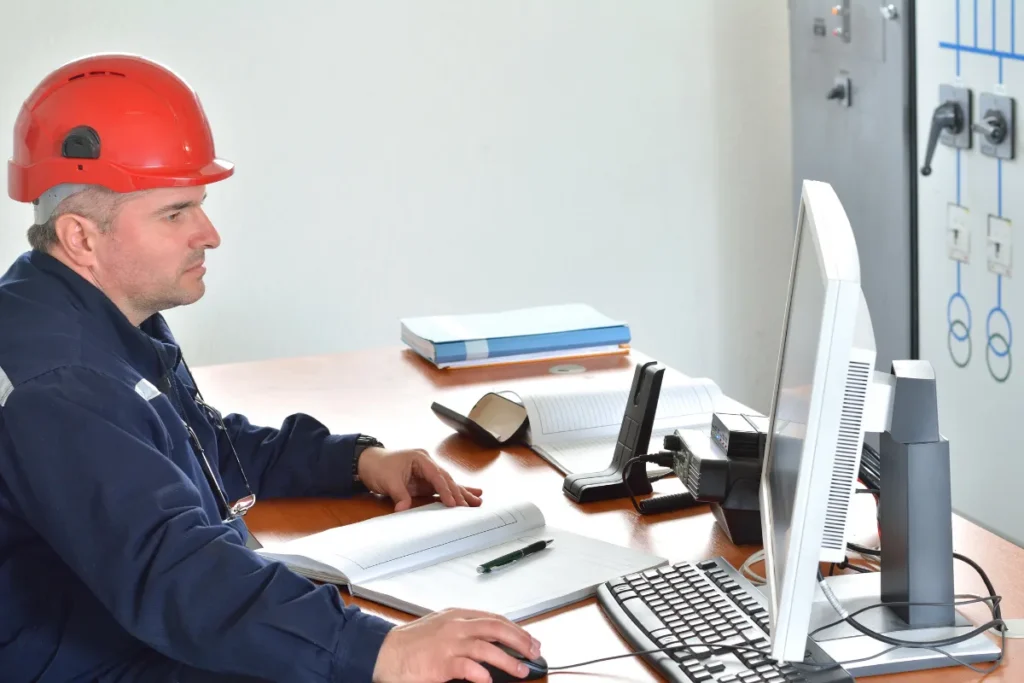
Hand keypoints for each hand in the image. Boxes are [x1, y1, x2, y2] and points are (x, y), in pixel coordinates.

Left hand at [357, 447, 482, 510]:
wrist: (367, 462)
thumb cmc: (378, 466)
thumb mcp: (388, 481)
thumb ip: (399, 495)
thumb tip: (403, 509)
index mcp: (421, 458)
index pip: (437, 476)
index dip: (445, 490)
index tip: (452, 503)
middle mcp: (427, 463)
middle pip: (447, 479)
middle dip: (459, 492)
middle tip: (471, 505)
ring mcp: (427, 472)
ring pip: (447, 483)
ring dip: (461, 493)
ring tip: (478, 501)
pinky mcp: (425, 481)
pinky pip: (440, 488)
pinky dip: (452, 494)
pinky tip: (467, 497)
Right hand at [372, 608, 540, 682]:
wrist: (383, 652)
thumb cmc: (411, 644)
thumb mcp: (441, 629)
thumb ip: (464, 632)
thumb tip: (490, 643)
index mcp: (457, 616)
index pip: (494, 619)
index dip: (516, 630)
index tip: (530, 641)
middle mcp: (455, 626)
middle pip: (496, 628)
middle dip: (520, 640)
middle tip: (534, 652)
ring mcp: (448, 643)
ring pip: (487, 647)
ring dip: (508, 660)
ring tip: (521, 670)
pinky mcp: (440, 663)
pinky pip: (467, 667)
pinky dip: (481, 674)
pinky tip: (489, 680)